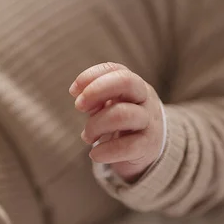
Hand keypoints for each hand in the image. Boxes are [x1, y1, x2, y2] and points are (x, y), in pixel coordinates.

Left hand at [69, 62, 164, 181]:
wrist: (150, 147)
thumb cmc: (123, 122)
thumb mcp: (110, 105)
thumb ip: (96, 100)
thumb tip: (82, 102)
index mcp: (134, 84)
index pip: (114, 69)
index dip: (90, 76)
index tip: (73, 92)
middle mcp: (145, 98)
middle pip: (126, 81)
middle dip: (96, 91)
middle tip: (78, 106)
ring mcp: (149, 121)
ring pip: (123, 114)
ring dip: (96, 125)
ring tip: (87, 137)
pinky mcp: (148, 145)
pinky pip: (128, 146)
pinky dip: (106, 151)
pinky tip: (95, 154)